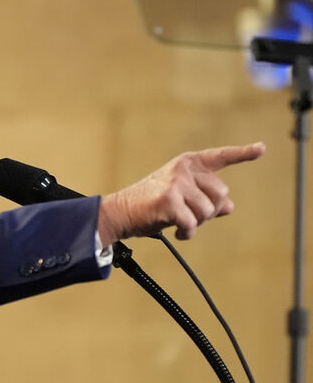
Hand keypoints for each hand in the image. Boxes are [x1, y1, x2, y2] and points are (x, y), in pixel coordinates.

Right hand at [98, 142, 265, 244]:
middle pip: (221, 194)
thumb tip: (230, 207)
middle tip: (190, 216)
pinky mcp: (169, 201)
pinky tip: (178, 233)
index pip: (220, 157)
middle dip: (210, 211)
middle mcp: (183, 169)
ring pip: (208, 211)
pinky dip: (187, 233)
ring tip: (180, 224)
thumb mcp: (181, 196)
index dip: (243, 153)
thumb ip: (206, 198)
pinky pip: (192, 224)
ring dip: (197, 223)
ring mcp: (176, 183)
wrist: (119, 212)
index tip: (262, 149)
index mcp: (187, 163)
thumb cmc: (150, 204)